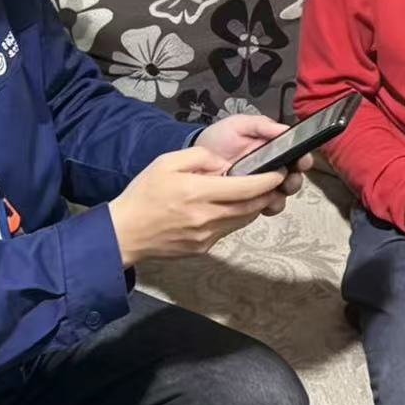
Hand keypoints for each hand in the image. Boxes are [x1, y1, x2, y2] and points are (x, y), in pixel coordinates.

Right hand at [107, 147, 289, 264]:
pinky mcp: (203, 247)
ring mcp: (206, 236)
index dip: (268, 181)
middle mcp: (207, 217)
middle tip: (276, 181)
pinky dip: (236, 218)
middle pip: (251, 207)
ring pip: (243, 220)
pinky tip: (231, 207)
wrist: (125, 233)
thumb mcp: (167, 162)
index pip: (246, 188)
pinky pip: (228, 230)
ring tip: (258, 193)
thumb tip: (222, 162)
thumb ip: (199, 157)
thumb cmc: (143, 194)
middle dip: (267, 194)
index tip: (279, 172)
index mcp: (198, 193)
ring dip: (254, 207)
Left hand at [195, 115, 312, 196]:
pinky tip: (258, 203)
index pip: (296, 156)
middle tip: (287, 180)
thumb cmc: (219, 138)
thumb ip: (261, 125)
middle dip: (294, 181)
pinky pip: (264, 208)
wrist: (194, 161)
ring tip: (271, 194)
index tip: (302, 161)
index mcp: (274, 150)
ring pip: (281, 196)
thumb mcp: (239, 125)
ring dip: (280, 196)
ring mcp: (261, 187)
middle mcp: (272, 170)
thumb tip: (285, 129)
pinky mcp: (250, 202)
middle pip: (293, 179)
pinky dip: (265, 207)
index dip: (303, 159)